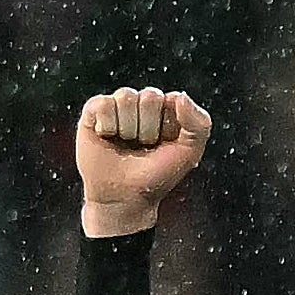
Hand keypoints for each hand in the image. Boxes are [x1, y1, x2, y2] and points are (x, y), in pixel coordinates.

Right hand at [75, 86, 212, 237]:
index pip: (173, 99)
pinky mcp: (94, 111)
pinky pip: (103, 104)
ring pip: (126, 97)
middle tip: (144, 146)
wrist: (125, 198)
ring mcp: (118, 106)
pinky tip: (107, 137)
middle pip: (150, 96)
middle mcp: (142, 104)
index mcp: (167, 110)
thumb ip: (200, 124)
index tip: (165, 145)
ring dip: (128, 129)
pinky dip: (107, 125)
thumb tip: (179, 96)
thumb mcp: (189, 154)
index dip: (170, 126)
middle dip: (149, 128)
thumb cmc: (156, 176)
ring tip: (126, 144)